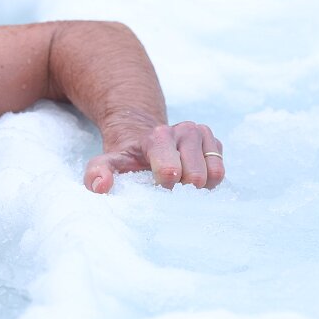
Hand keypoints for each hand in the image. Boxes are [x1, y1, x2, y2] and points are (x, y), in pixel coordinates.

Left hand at [84, 119, 223, 192]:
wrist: (144, 139)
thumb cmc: (127, 157)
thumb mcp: (107, 162)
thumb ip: (97, 172)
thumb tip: (101, 187)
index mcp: (158, 136)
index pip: (172, 169)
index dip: (166, 185)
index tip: (157, 187)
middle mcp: (184, 130)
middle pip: (195, 177)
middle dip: (182, 189)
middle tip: (168, 187)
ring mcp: (202, 134)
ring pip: (213, 174)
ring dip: (197, 187)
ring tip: (179, 183)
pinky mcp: (215, 143)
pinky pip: (221, 172)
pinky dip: (209, 182)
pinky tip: (191, 179)